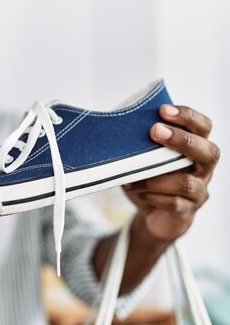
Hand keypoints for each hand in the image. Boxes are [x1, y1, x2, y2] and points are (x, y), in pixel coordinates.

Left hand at [123, 104, 219, 244]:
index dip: (188, 116)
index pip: (203, 127)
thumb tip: (116, 126)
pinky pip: (173, 203)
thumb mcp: (146, 158)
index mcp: (196, 148)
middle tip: (155, 131)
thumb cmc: (151, 179)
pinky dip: (151, 195)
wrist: (153, 215)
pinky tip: (136, 190)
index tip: (163, 109)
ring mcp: (199, 191)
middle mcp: (204, 168)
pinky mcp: (187, 211)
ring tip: (131, 177)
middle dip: (181, 140)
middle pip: (208, 152)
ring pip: (186, 183)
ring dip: (154, 177)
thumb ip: (143, 143)